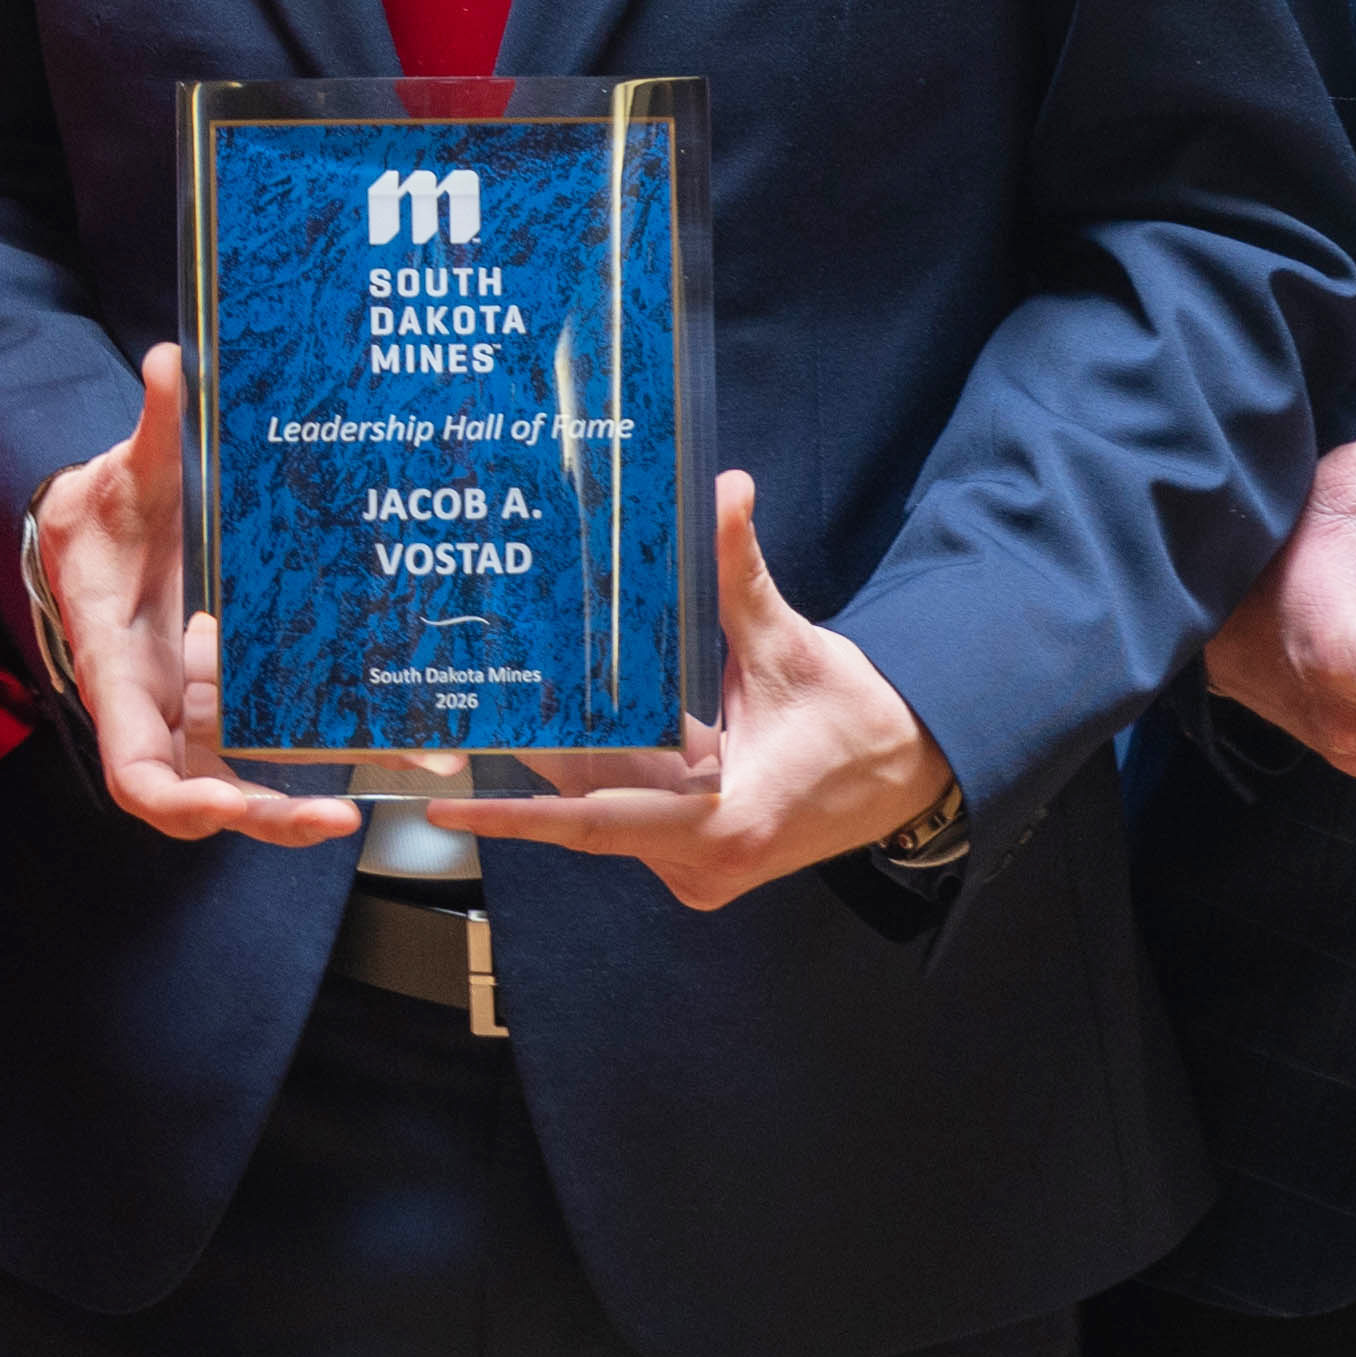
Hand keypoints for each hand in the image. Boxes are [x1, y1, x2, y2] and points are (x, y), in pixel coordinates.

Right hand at [31, 345, 371, 853]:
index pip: (136, 769)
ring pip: (242, 779)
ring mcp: (186, 711)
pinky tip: (394, 731)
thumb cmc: (97, 515)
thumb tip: (172, 359)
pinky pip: (265, 739)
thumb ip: (149, 430)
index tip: (231, 803)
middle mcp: (151, 709)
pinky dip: (318, 744)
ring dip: (311, 794)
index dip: (182, 798)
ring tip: (403, 769)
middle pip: (201, 799)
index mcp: (117, 671)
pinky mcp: (215, 700)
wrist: (86, 536)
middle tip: (341, 818)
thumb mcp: (119, 475)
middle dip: (268, 819)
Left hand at [435, 475, 965, 912]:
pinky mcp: (694, 856)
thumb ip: (742, 573)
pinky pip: (628, 812)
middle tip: (451, 719)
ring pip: (604, 810)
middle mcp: (701, 861)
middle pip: (588, 810)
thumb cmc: (855, 718)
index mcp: (723, 825)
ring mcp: (695, 866)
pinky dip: (602, 772)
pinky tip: (563, 726)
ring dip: (563, 765)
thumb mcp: (791, 645)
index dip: (518, 817)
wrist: (908, 771)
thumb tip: (725, 489)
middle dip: (526, 764)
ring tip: (494, 710)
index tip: (447, 807)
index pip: (596, 824)